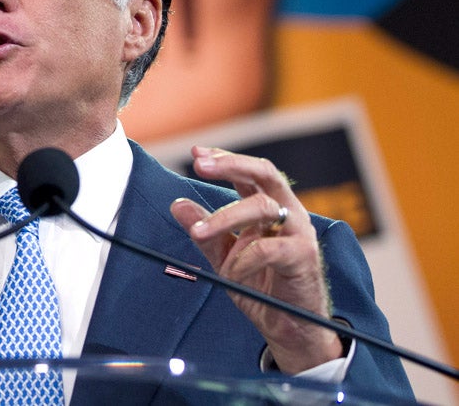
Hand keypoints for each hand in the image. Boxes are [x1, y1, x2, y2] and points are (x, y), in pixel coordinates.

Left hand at [170, 146, 344, 373]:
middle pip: (265, 172)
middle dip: (231, 164)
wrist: (288, 328)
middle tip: (200, 165)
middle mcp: (288, 212)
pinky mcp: (304, 256)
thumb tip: (177, 205)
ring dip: (226, 217)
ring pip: (263, 206)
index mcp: (269, 207)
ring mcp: (299, 232)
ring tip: (200, 233)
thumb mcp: (224, 256)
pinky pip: (270, 248)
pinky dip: (244, 258)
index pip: (248, 172)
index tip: (196, 153)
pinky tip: (233, 272)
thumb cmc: (260, 286)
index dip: (224, 159)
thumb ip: (205, 231)